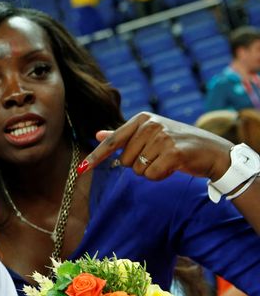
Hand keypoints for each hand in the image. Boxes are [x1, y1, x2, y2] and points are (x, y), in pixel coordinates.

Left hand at [80, 112, 233, 181]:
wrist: (213, 151)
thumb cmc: (177, 143)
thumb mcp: (150, 134)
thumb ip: (123, 135)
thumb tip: (97, 134)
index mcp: (142, 119)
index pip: (113, 141)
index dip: (96, 157)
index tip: (82, 169)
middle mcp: (150, 124)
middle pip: (125, 161)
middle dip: (139, 165)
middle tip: (159, 156)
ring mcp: (162, 137)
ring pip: (137, 170)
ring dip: (151, 171)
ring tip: (167, 160)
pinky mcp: (173, 152)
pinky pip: (151, 175)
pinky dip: (160, 176)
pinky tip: (173, 167)